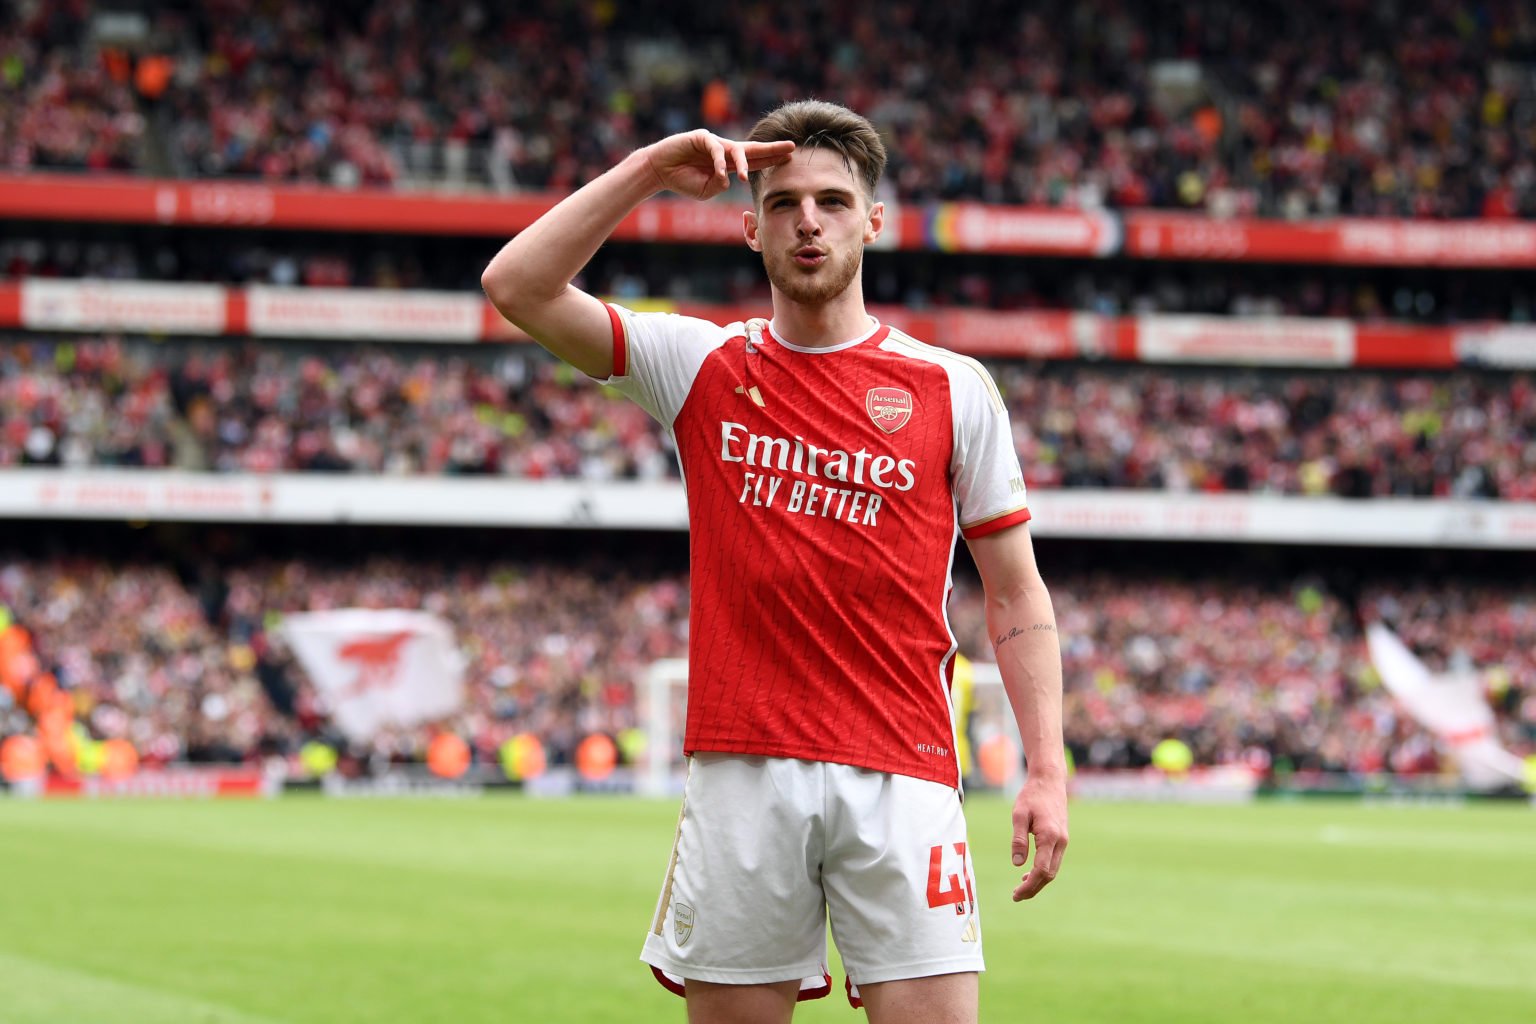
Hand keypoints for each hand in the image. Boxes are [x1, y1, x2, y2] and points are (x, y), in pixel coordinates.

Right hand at [641, 129, 795, 199]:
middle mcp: (725, 151)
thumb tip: (729, 178)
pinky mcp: (702, 137)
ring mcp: (715, 143)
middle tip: (792, 147)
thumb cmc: (682, 181)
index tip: (789, 158)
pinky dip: (717, 162)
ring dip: (742, 163)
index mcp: (728, 164)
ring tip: (743, 178)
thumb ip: (719, 186)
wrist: (659, 171)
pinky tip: (719, 174)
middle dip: (773, 149)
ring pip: (736, 150)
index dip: (771, 159)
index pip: (755, 161)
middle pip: (754, 149)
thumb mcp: (705, 191)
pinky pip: (715, 150)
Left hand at [1010, 774, 1067, 900]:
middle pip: (1049, 874)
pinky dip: (1043, 871)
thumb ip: (1018, 840)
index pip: (1042, 870)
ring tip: (1021, 889)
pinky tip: (1029, 873)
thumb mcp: (1019, 815)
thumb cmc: (1032, 795)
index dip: (1030, 885)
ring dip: (1038, 881)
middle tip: (1016, 896)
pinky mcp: (1062, 838)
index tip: (1016, 893)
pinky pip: (1054, 860)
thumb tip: (1017, 864)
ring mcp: (1063, 840)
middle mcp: (1060, 841)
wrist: (1049, 781)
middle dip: (1033, 888)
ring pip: (1053, 869)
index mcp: (1050, 836)